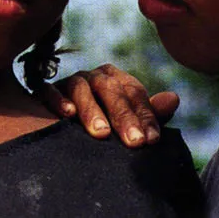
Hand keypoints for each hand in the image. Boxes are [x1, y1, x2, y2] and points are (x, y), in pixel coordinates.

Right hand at [37, 64, 178, 146]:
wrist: (64, 126)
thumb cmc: (105, 125)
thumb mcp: (128, 121)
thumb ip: (148, 114)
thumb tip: (173, 99)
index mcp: (116, 79)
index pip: (133, 92)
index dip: (144, 116)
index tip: (151, 141)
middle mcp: (93, 76)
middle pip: (110, 89)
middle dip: (123, 116)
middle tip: (134, 142)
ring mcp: (69, 81)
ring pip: (81, 89)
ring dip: (92, 110)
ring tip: (101, 133)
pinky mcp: (45, 90)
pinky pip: (49, 90)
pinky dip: (58, 100)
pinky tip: (67, 114)